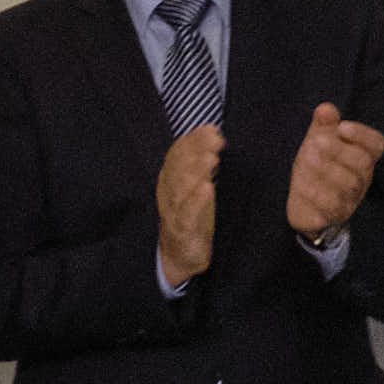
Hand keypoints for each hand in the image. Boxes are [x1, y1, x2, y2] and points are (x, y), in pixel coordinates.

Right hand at [154, 121, 224, 287]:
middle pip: (179, 166)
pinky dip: (196, 201)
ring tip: (211, 158)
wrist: (178, 254)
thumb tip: (213, 133)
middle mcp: (168, 191)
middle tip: (214, 139)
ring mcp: (174, 211)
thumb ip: (200, 160)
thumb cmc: (190, 213)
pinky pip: (187, 214)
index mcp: (170, 178)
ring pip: (181, 188)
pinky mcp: (183, 230)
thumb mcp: (193, 185)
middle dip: (196, 150)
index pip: (178, 153)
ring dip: (195, 171)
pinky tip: (207, 189)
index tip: (211, 129)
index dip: (193, 139)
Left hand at [278, 102, 383, 244]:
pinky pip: (329, 207)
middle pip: (362, 163)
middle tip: (316, 141)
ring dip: (325, 169)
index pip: (376, 144)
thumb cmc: (316, 169)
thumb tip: (325, 108)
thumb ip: (323, 126)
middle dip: (339, 150)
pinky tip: (300, 183)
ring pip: (346, 185)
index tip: (342, 127)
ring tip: (306, 158)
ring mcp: (349, 200)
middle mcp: (360, 180)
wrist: (304, 207)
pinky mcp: (331, 217)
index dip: (363, 135)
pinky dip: (315, 192)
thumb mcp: (317, 143)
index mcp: (362, 158)